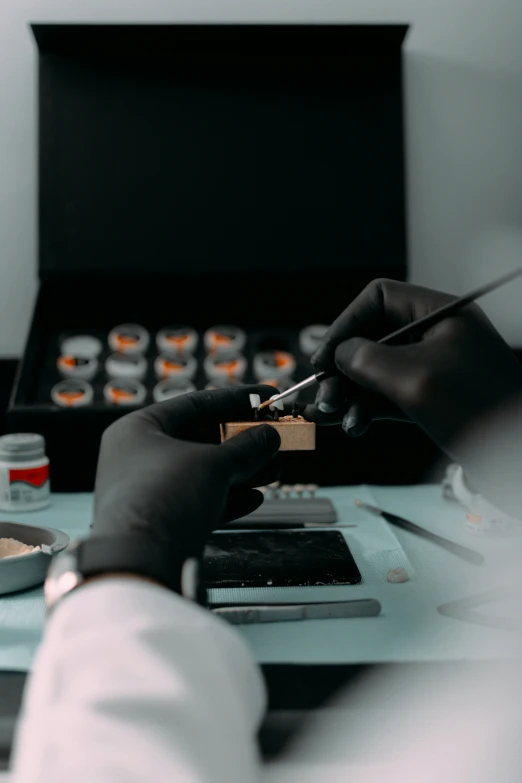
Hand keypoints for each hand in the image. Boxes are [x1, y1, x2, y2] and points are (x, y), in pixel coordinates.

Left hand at [93, 385, 279, 560]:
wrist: (140, 562)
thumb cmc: (160, 500)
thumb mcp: (213, 464)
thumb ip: (246, 447)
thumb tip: (268, 436)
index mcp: (139, 430)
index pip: (195, 405)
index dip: (235, 399)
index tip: (265, 397)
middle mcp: (139, 458)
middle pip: (201, 440)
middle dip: (243, 442)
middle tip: (274, 437)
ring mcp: (149, 492)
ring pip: (204, 474)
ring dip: (242, 471)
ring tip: (275, 468)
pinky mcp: (161, 523)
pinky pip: (199, 502)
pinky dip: (227, 498)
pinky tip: (254, 497)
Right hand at [307, 279, 521, 451]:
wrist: (519, 457)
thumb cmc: (481, 411)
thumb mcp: (414, 378)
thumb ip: (367, 359)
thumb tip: (339, 354)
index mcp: (440, 315)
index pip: (378, 299)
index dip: (345, 324)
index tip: (323, 357)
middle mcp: (435, 336)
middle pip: (371, 338)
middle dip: (342, 368)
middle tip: (324, 396)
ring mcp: (433, 369)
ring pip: (376, 372)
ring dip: (349, 394)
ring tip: (333, 417)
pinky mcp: (431, 399)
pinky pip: (387, 397)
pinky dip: (366, 409)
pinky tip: (352, 426)